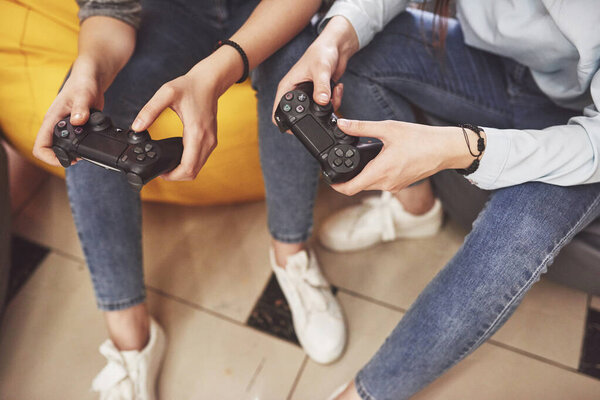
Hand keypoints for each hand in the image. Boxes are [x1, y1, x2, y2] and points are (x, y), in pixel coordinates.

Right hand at [33, 56, 103, 166]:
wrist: (91, 78)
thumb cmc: (83, 82)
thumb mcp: (84, 95)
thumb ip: (81, 108)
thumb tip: (78, 121)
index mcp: (52, 119)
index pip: (40, 145)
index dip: (49, 157)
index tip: (65, 160)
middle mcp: (56, 124)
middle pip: (50, 149)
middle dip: (63, 157)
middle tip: (79, 158)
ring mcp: (65, 126)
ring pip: (62, 146)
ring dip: (72, 152)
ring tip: (85, 153)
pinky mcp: (75, 126)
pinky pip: (73, 141)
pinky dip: (81, 146)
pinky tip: (91, 144)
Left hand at [131, 51, 240, 180]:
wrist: (210, 81)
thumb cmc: (190, 86)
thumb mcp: (166, 93)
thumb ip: (149, 110)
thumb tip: (136, 127)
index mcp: (196, 132)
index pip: (188, 167)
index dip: (173, 175)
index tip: (160, 173)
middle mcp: (207, 140)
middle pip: (193, 172)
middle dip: (176, 176)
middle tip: (160, 172)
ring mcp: (211, 141)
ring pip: (198, 168)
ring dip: (183, 171)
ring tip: (166, 166)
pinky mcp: (211, 140)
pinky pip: (200, 160)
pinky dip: (189, 164)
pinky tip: (177, 157)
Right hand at [272, 15, 358, 120]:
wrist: (336, 47)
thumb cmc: (322, 52)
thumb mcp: (321, 70)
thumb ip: (321, 87)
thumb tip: (322, 102)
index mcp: (288, 86)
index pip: (278, 111)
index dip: (284, 123)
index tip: (297, 127)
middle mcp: (296, 92)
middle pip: (299, 115)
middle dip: (314, 115)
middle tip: (323, 108)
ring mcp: (308, 95)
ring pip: (316, 113)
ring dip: (328, 107)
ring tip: (333, 92)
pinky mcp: (320, 95)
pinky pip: (327, 107)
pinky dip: (335, 101)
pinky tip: (337, 88)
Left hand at [331, 119, 481, 195]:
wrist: (445, 149)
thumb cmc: (421, 139)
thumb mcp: (388, 128)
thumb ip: (362, 127)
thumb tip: (342, 123)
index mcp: (380, 172)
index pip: (351, 188)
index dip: (336, 185)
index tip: (329, 178)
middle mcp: (386, 183)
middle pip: (358, 186)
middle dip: (348, 177)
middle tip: (342, 161)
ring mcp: (394, 186)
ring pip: (370, 184)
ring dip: (362, 175)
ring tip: (357, 158)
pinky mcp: (400, 184)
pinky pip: (381, 182)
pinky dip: (374, 174)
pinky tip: (376, 160)